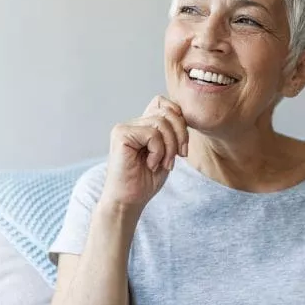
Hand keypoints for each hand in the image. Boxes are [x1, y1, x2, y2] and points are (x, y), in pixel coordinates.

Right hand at [101, 96, 187, 213]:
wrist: (129, 201)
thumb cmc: (146, 180)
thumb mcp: (167, 153)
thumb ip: (172, 132)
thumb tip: (182, 114)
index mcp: (142, 125)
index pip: (163, 103)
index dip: (178, 118)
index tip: (183, 145)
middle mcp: (132, 123)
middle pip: (167, 112)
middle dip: (180, 135)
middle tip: (179, 157)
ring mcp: (125, 128)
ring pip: (162, 122)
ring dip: (170, 147)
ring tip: (164, 164)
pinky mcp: (121, 135)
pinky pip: (152, 134)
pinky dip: (158, 151)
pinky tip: (150, 164)